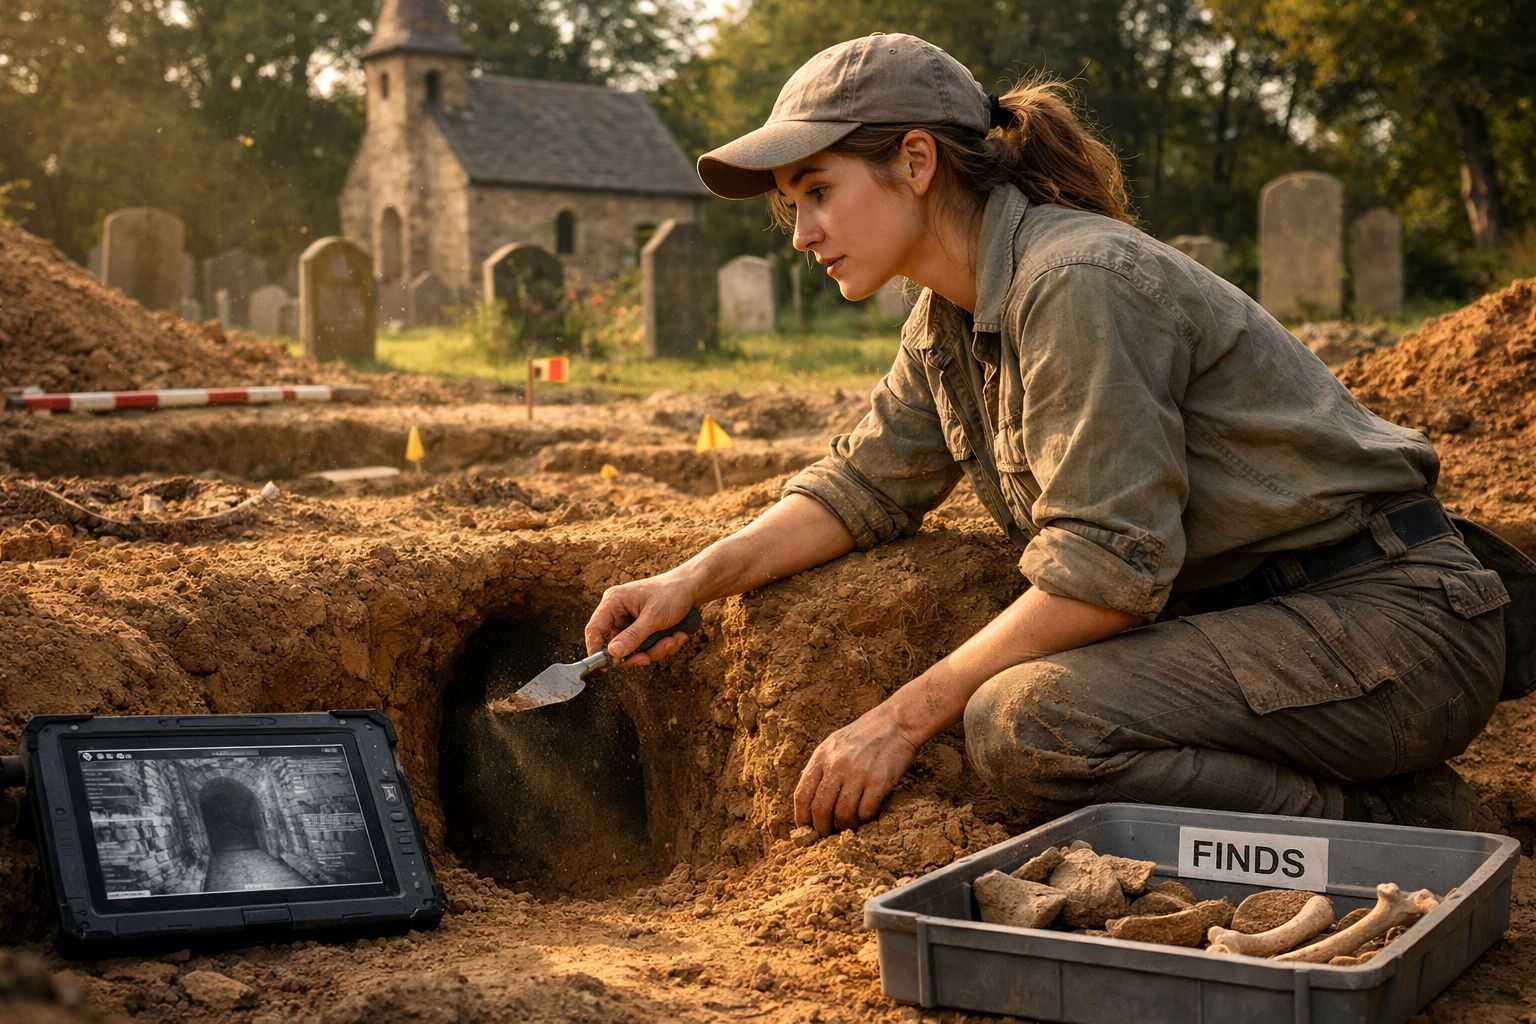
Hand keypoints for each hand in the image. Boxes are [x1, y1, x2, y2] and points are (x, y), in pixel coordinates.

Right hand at [584, 571, 699, 666]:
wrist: (694, 588)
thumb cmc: (672, 594)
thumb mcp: (653, 617)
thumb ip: (633, 636)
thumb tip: (613, 654)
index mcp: (614, 602)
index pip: (594, 629)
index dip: (596, 649)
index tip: (605, 667)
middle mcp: (619, 613)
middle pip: (615, 646)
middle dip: (636, 654)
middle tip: (648, 657)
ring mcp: (631, 623)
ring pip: (633, 650)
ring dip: (655, 650)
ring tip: (673, 639)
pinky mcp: (643, 630)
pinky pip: (646, 648)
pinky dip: (662, 646)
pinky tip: (677, 636)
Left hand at [794, 704, 920, 834]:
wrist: (896, 722)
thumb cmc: (864, 734)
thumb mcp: (834, 743)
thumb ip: (820, 767)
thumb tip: (808, 796)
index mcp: (822, 756)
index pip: (802, 795)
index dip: (801, 817)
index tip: (805, 829)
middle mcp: (837, 765)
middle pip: (820, 809)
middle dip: (822, 828)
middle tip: (827, 834)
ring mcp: (858, 773)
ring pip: (843, 814)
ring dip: (844, 826)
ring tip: (848, 826)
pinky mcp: (879, 781)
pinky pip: (866, 812)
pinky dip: (864, 819)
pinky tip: (866, 814)